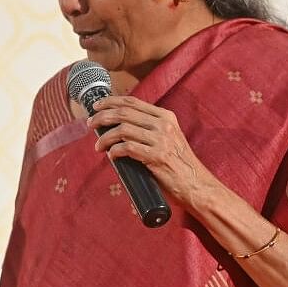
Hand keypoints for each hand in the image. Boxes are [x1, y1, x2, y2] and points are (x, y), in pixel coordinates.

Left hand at [86, 95, 219, 209]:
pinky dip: (115, 151)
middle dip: (102, 117)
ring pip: (123, 130)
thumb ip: (149, 129)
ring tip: (98, 146)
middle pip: (124, 113)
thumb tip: (119, 127)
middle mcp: (164, 124)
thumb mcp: (168, 138)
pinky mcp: (157, 156)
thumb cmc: (178, 164)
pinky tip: (111, 156)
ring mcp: (161, 140)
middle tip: (91, 124)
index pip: (132, 102)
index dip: (111, 101)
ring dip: (105, 137)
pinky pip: (127, 148)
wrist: (196, 185)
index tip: (97, 106)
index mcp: (165, 116)